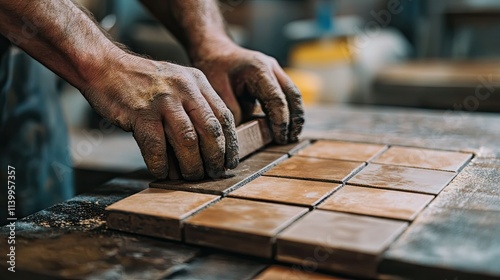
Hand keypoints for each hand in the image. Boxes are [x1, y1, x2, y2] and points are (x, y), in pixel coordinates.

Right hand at [81, 54, 238, 179]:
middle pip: (210, 130)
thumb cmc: (143, 82)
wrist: (105, 66)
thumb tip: (212, 144)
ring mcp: (162, 101)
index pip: (224, 116)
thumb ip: (196, 105)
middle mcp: (184, 89)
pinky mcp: (140, 114)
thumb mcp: (178, 82)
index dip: (230, 143)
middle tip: (213, 173)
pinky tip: (162, 173)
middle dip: (214, 158)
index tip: (230, 161)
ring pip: (187, 141)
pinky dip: (162, 166)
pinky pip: (156, 148)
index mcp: (197, 81)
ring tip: (191, 177)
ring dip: (191, 165)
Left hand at [192, 42, 304, 143]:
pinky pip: (286, 94)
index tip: (280, 137)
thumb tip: (245, 131)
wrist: (215, 50)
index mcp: (258, 68)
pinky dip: (287, 109)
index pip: (276, 98)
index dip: (280, 121)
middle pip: (292, 95)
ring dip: (295, 115)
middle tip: (291, 139)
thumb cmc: (214, 68)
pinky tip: (285, 126)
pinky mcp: (273, 76)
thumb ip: (232, 110)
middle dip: (295, 119)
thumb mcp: (217, 90)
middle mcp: (271, 67)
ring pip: (293, 94)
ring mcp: (274, 70)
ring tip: (291, 136)